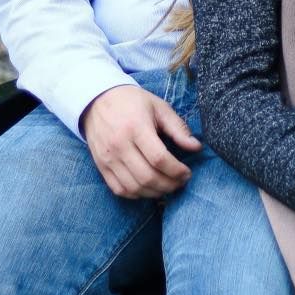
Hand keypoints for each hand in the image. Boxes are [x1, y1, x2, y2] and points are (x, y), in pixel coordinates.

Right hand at [80, 84, 201, 198]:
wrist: (98, 101)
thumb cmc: (133, 102)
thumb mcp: (159, 108)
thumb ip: (178, 128)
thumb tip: (197, 147)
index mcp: (136, 127)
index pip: (159, 158)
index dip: (176, 170)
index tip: (187, 172)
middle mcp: (119, 145)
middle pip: (147, 176)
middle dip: (169, 184)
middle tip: (181, 182)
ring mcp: (108, 158)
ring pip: (134, 187)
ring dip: (155, 192)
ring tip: (168, 186)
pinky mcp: (101, 166)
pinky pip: (119, 189)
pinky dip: (137, 194)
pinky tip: (149, 188)